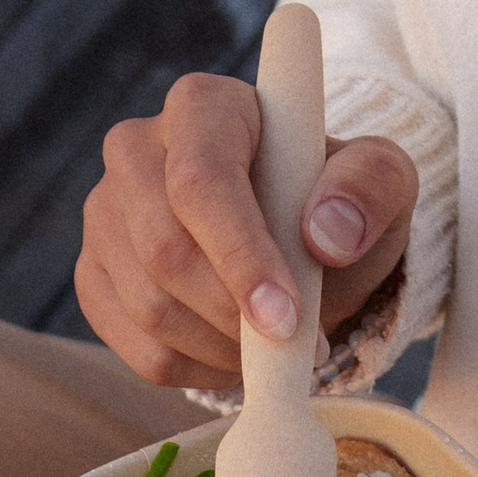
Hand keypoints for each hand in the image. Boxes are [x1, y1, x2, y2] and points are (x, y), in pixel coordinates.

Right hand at [76, 68, 417, 388]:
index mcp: (202, 106)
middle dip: (234, 315)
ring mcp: (105, 215)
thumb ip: (370, 188)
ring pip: (148, 306)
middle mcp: (135, 149)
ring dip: (222, 348)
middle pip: (164, 251)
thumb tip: (326, 234)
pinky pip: (137, 348)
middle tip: (295, 344)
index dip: (240, 255)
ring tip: (275, 346)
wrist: (300, 240)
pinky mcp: (95, 276)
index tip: (287, 318)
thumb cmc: (335, 200)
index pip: (201, 181)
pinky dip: (197, 370)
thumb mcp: (382, 180)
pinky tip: (236, 354)